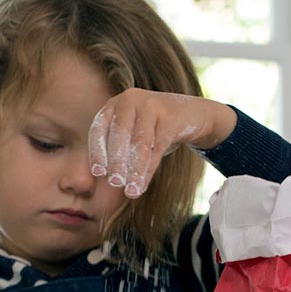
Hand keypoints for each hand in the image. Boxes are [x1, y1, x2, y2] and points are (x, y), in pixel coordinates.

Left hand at [88, 89, 235, 197]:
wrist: (193, 114)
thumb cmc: (155, 129)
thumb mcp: (133, 135)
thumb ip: (118, 151)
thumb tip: (104, 180)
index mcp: (114, 105)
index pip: (99, 129)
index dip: (98, 151)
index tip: (99, 172)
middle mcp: (129, 100)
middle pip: (119, 134)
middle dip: (116, 161)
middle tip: (115, 183)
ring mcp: (151, 105)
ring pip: (140, 142)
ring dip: (134, 170)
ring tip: (130, 191)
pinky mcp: (170, 116)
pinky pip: (157, 146)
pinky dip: (149, 169)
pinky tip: (143, 184)